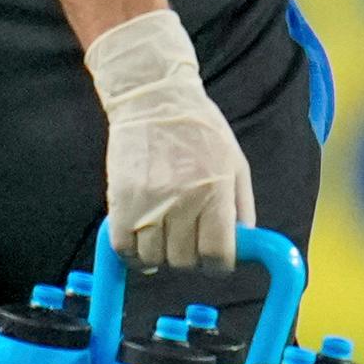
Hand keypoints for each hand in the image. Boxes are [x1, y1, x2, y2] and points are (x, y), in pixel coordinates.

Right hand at [85, 9, 254, 271]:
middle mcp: (182, 200)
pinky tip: (141, 240)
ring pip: (153, 258)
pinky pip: (123, 248)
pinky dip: (132, 253)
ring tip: (164, 238)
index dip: (218, 264)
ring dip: (160, 256)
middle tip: (189, 242)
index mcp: (216, 191)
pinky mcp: (120, 200)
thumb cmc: (201, 131)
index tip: (216, 260)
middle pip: (184, 260)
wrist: (154, 99)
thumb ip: (242, 208)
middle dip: (190, 258)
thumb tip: (244, 247)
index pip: (218, 254)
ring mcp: (148, 201)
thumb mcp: (236, 164)